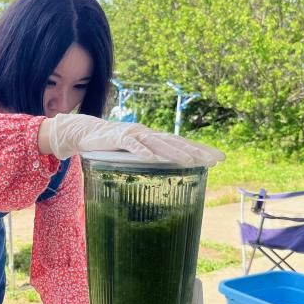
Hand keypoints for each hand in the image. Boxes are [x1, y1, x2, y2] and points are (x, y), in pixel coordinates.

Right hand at [40, 114, 223, 166]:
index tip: (219, 158)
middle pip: (176, 142)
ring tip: (192, 161)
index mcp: (152, 138)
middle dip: (197, 151)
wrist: (83, 131)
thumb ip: (146, 160)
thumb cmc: (109, 144)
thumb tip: (162, 172)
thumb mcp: (132, 152)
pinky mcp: (117, 138)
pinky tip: (154, 158)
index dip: (200, 149)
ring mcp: (133, 135)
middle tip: (215, 160)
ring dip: (176, 152)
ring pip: (158, 143)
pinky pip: (132, 147)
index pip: (181, 143)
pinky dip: (143, 152)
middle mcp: (147, 133)